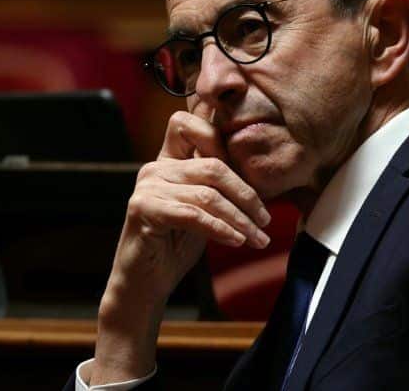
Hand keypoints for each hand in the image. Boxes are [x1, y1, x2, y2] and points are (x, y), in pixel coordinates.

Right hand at [90, 110, 270, 384]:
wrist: (144, 284)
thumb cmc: (175, 246)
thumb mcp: (203, 210)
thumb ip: (218, 188)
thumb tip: (260, 180)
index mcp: (168, 161)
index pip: (188, 123)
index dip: (219, 139)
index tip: (251, 182)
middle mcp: (155, 168)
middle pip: (213, 165)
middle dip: (246, 195)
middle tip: (265, 221)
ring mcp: (147, 187)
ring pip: (207, 194)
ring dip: (239, 219)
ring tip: (257, 239)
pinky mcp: (142, 209)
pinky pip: (192, 214)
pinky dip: (219, 228)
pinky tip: (236, 241)